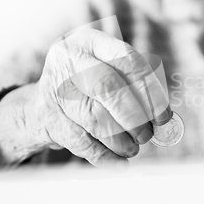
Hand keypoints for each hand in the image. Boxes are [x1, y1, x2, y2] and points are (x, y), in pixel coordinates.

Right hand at [0, 27, 169, 168]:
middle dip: (134, 117)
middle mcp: (69, 58)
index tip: (163, 116)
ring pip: (94, 117)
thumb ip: (134, 88)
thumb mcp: (107, 72)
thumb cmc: (86, 87)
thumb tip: (162, 117)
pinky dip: (104, 156)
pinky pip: (80, 141)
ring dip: (120, 140)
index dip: (150, 91)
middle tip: (146, 135)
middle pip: (108, 87)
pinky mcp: (46, 116)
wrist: (40, 103)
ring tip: (132, 148)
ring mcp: (54, 86)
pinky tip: (119, 163)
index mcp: (91, 41)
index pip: (128, 60)